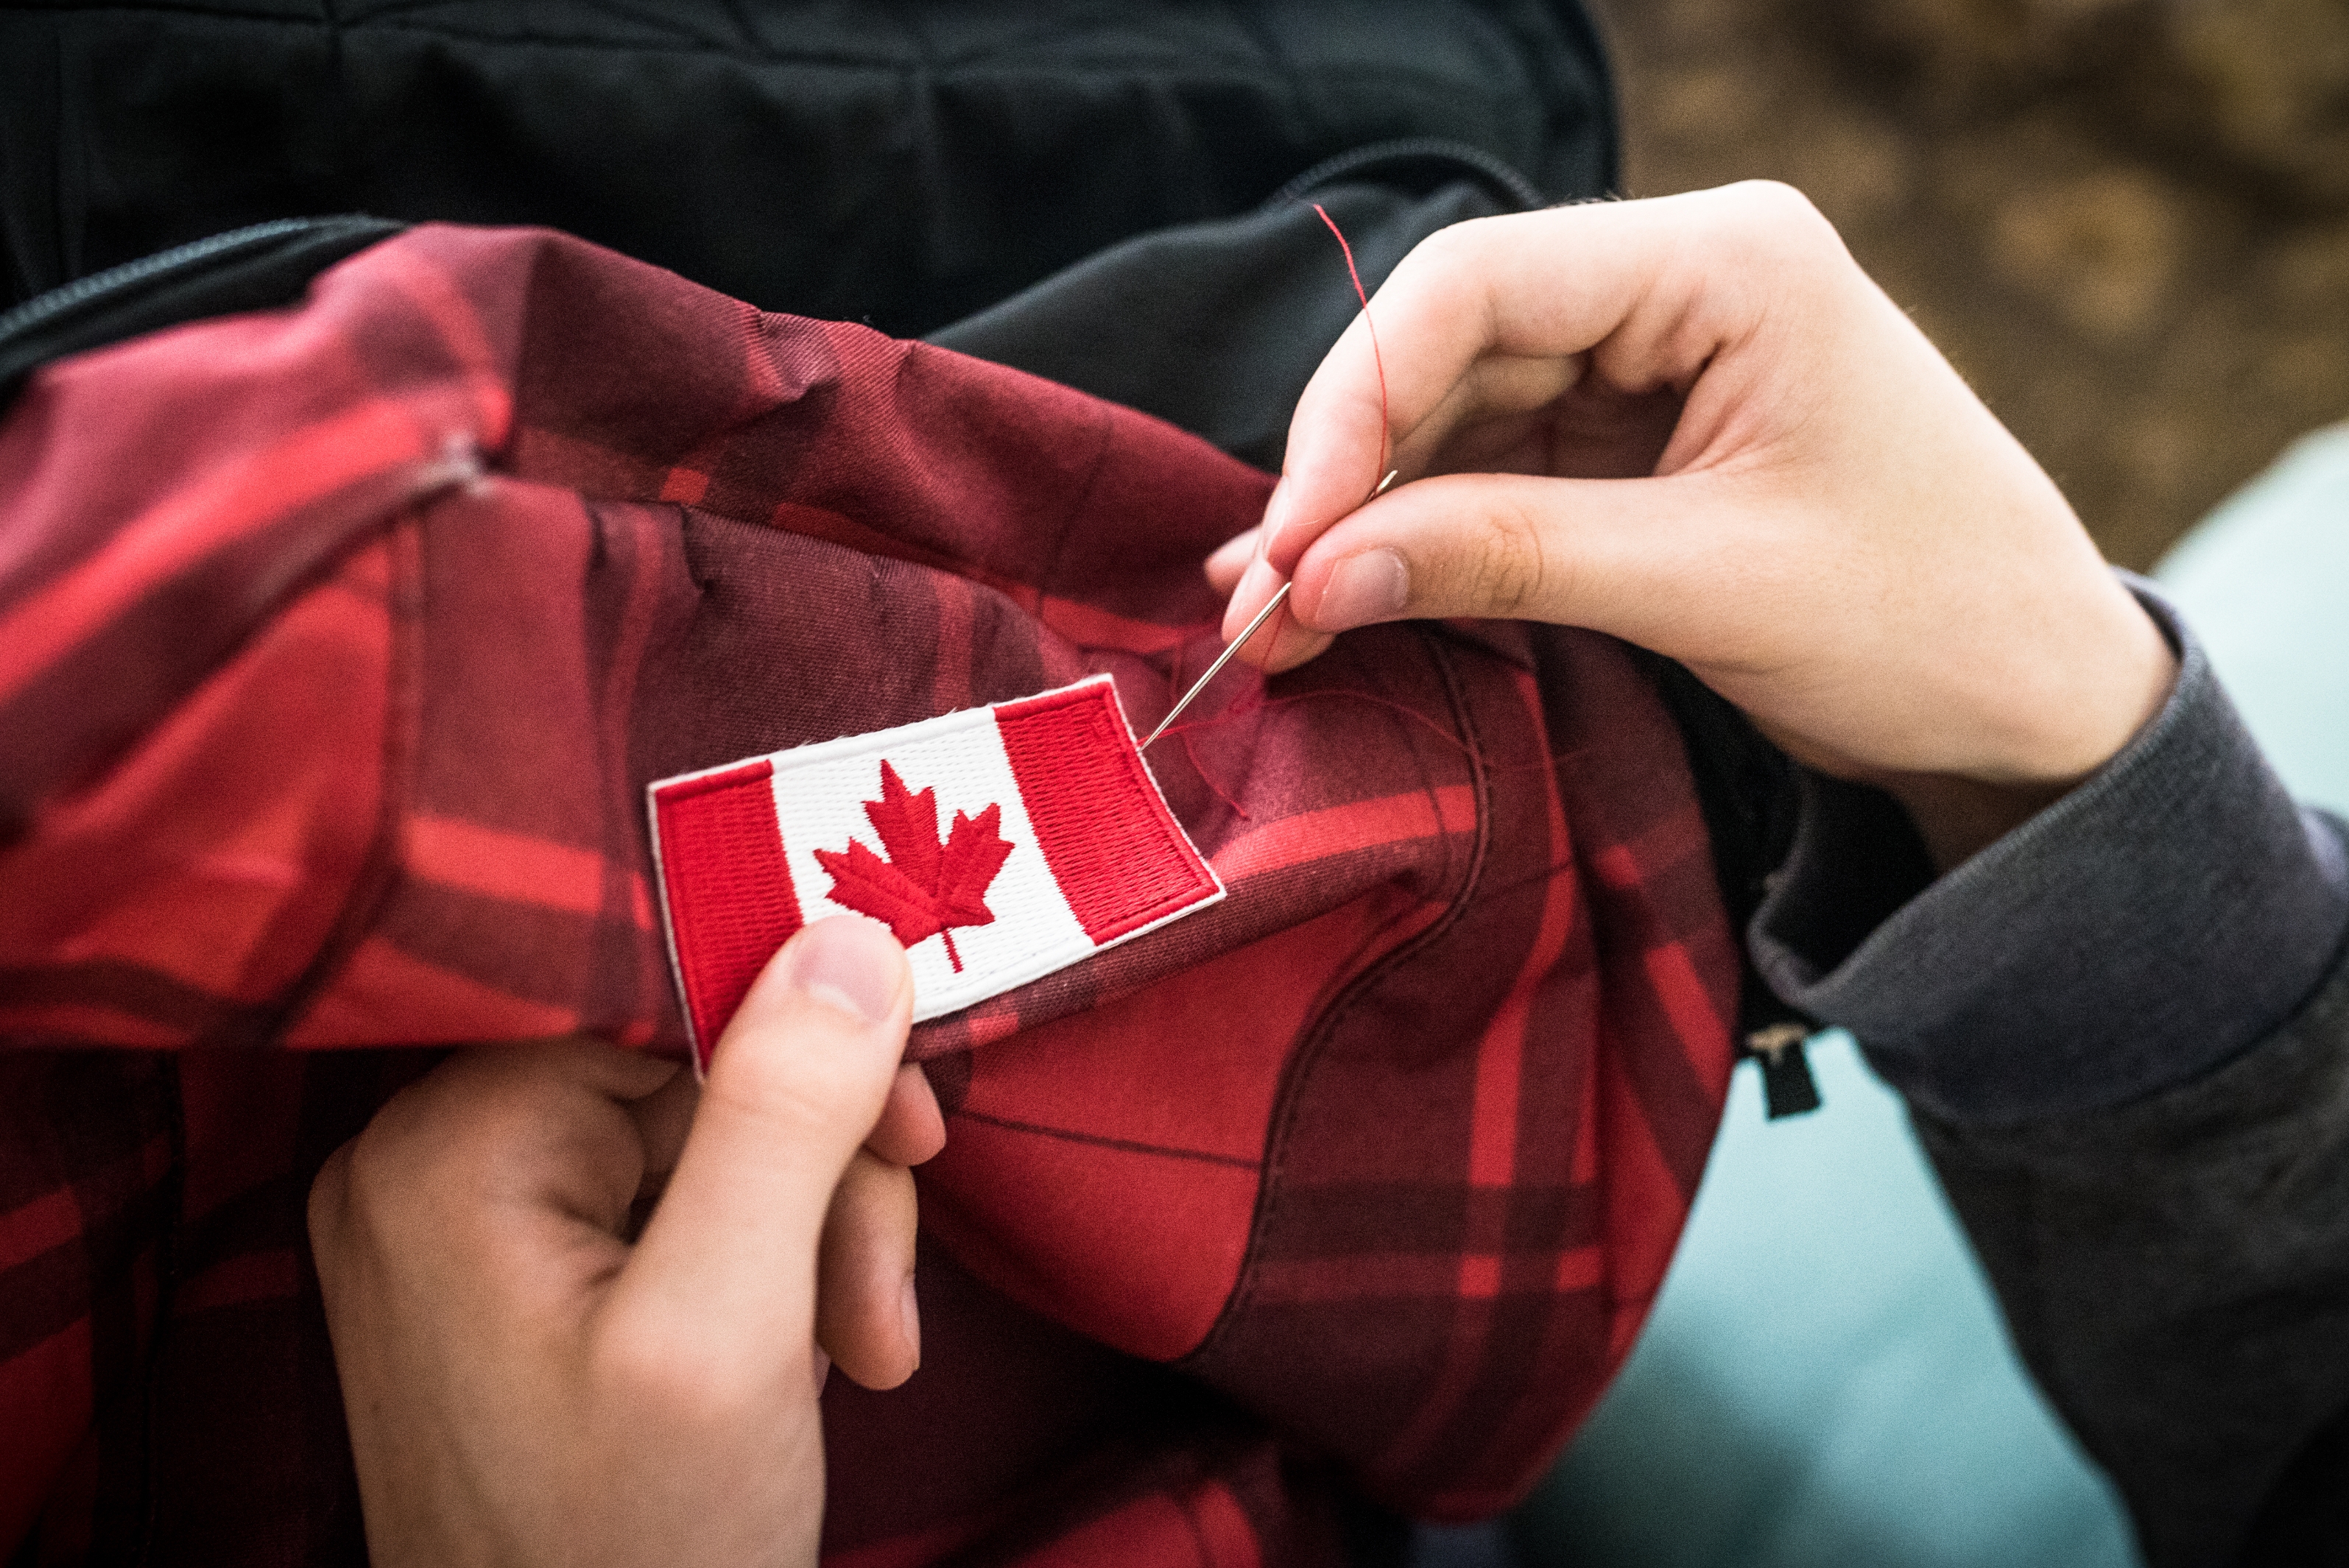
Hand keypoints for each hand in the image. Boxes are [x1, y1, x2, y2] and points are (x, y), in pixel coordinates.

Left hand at [308, 917, 944, 1567]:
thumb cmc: (635, 1554)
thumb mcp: (733, 1330)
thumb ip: (783, 1121)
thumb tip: (845, 930)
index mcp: (448, 1151)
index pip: (662, 1001)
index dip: (808, 1042)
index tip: (913, 1124)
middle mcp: (437, 1166)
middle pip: (699, 1081)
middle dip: (825, 1180)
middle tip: (881, 1302)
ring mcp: (476, 1232)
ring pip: (711, 1148)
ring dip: (817, 1241)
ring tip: (863, 1352)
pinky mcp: (528, 1288)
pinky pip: (682, 1216)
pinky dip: (771, 1278)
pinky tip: (808, 1363)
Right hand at [1212, 181, 2175, 865]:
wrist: (2036, 702)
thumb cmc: (1929, 618)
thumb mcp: (1708, 585)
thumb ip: (1503, 560)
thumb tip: (1313, 578)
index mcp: (1727, 261)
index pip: (1478, 287)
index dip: (1355, 406)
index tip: (1295, 540)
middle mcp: (1677, 288)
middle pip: (1448, 350)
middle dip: (1345, 482)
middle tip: (1256, 606)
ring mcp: (1650, 367)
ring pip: (1454, 420)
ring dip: (1362, 523)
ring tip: (1270, 623)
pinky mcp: (1633, 447)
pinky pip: (1490, 478)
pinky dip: (1416, 544)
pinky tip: (1338, 600)